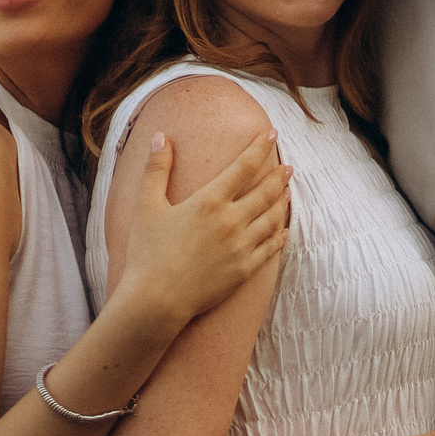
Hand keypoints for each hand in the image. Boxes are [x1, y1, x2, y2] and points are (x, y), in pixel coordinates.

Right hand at [114, 127, 289, 322]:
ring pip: (272, 219)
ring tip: (288, 192)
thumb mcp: (146, 206)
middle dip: (279, 176)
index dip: (260, 148)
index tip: (272, 134)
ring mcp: (242, 247)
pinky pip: (271, 248)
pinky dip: (280, 236)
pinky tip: (284, 230)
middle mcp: (232, 221)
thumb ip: (156, 169)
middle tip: (289, 167)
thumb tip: (162, 137)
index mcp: (209, 201)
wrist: (156, 301)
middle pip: (265, 192)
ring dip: (282, 203)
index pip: (243, 167)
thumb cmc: (147, 253)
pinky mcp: (245, 270)